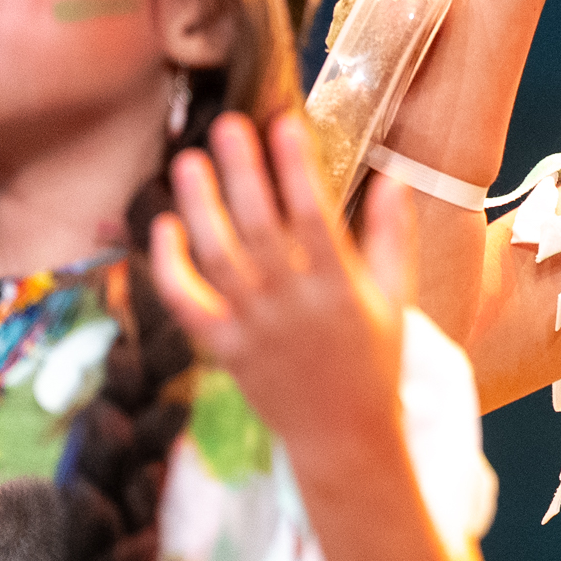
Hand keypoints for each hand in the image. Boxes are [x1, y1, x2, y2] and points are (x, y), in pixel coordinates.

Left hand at [151, 112, 407, 461]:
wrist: (343, 437)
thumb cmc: (374, 362)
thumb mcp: (397, 297)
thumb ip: (394, 236)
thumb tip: (393, 176)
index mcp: (341, 287)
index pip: (315, 216)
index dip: (297, 169)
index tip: (285, 123)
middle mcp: (293, 304)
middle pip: (260, 228)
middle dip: (243, 173)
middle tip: (227, 124)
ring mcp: (254, 328)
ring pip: (218, 258)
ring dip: (201, 207)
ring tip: (189, 161)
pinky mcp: (224, 350)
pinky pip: (188, 304)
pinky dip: (170, 266)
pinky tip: (163, 225)